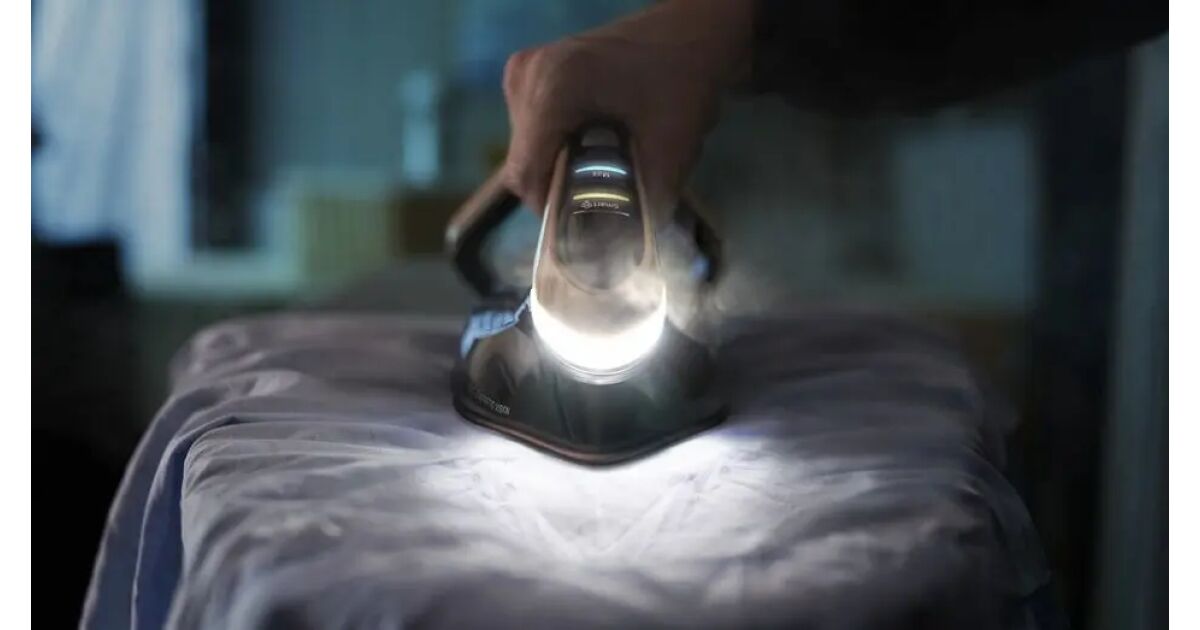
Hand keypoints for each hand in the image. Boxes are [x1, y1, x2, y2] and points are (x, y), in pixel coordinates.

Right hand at [501, 0, 753, 219]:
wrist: (691, 33)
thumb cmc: (683, 82)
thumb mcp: (672, 148)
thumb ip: (651, 204)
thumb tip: (631, 261)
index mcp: (554, 89)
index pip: (527, 174)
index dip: (551, 211)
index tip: (583, 229)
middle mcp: (527, 75)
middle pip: (523, 163)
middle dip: (556, 190)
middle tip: (599, 202)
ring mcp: (524, 69)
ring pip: (524, 147)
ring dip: (554, 169)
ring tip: (597, 170)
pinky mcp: (528, 70)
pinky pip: (528, 127)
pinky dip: (552, 146)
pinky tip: (586, 146)